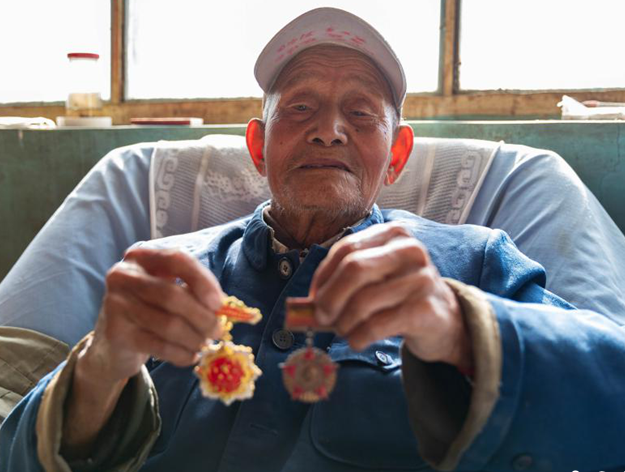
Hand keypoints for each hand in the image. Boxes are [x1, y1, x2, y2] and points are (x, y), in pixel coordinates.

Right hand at [85, 247, 224, 382]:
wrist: (113, 344)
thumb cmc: (150, 310)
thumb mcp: (170, 292)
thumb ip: (193, 292)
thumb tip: (222, 307)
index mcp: (141, 257)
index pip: (176, 259)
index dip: (202, 281)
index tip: (219, 304)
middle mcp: (123, 275)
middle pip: (173, 295)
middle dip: (202, 317)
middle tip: (218, 331)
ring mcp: (115, 303)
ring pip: (168, 324)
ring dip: (194, 338)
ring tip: (204, 344)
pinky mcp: (115, 332)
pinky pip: (159, 345)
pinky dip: (181, 354)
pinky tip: (191, 356)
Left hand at [309, 222, 471, 370]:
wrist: (445, 320)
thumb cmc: (400, 295)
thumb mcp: (376, 278)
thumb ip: (344, 282)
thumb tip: (308, 304)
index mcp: (393, 234)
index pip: (346, 249)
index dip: (323, 276)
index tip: (313, 298)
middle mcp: (410, 250)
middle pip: (353, 269)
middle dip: (330, 298)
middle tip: (321, 318)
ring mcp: (421, 278)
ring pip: (363, 301)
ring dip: (343, 323)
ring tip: (342, 331)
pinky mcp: (425, 309)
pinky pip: (377, 325)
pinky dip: (358, 337)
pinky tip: (357, 340)